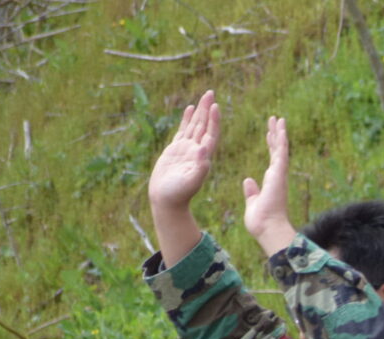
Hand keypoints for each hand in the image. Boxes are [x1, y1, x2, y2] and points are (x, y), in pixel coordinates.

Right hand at [148, 90, 218, 214]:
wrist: (167, 201)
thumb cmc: (178, 194)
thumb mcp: (191, 182)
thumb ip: (199, 167)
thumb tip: (204, 149)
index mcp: (203, 157)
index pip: (211, 134)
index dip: (214, 120)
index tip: (216, 106)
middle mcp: (197, 151)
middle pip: (204, 126)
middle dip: (208, 109)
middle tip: (211, 92)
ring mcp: (186, 149)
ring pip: (195, 126)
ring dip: (200, 111)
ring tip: (204, 96)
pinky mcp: (176, 150)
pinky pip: (183, 130)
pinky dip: (187, 119)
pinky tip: (190, 109)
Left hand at [242, 115, 297, 255]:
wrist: (268, 228)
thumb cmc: (261, 221)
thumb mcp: (253, 202)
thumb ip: (252, 191)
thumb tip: (247, 181)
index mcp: (271, 181)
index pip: (272, 159)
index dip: (271, 145)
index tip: (270, 133)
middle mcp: (277, 175)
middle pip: (277, 150)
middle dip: (276, 134)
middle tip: (276, 120)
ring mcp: (279, 174)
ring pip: (280, 148)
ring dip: (280, 133)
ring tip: (278, 118)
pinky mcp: (279, 174)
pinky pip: (280, 152)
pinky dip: (281, 139)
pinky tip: (281, 127)